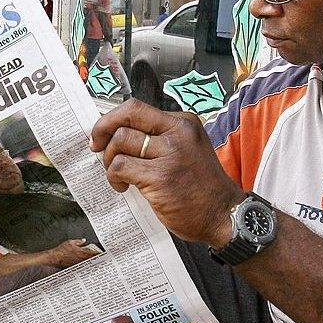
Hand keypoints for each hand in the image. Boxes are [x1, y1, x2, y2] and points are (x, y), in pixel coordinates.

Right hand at [46, 239, 100, 267]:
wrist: (55, 257)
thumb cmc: (62, 250)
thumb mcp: (70, 242)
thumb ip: (78, 241)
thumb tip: (83, 240)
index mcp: (82, 252)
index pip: (94, 253)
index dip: (100, 254)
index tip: (104, 255)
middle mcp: (81, 259)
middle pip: (93, 260)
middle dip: (98, 260)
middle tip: (104, 260)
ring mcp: (79, 264)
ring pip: (89, 264)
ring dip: (93, 263)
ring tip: (98, 264)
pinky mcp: (75, 267)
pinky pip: (83, 266)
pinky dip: (86, 266)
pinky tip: (88, 266)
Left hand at [89, 99, 243, 247]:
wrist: (225, 214)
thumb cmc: (202, 187)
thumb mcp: (188, 150)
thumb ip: (160, 140)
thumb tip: (118, 135)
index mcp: (183, 123)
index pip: (136, 108)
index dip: (111, 119)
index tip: (101, 133)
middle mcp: (178, 133)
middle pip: (125, 118)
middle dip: (102, 133)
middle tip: (97, 149)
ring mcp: (170, 154)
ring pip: (119, 142)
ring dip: (110, 161)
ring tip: (119, 176)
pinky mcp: (160, 177)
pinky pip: (120, 167)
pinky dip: (114, 177)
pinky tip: (123, 187)